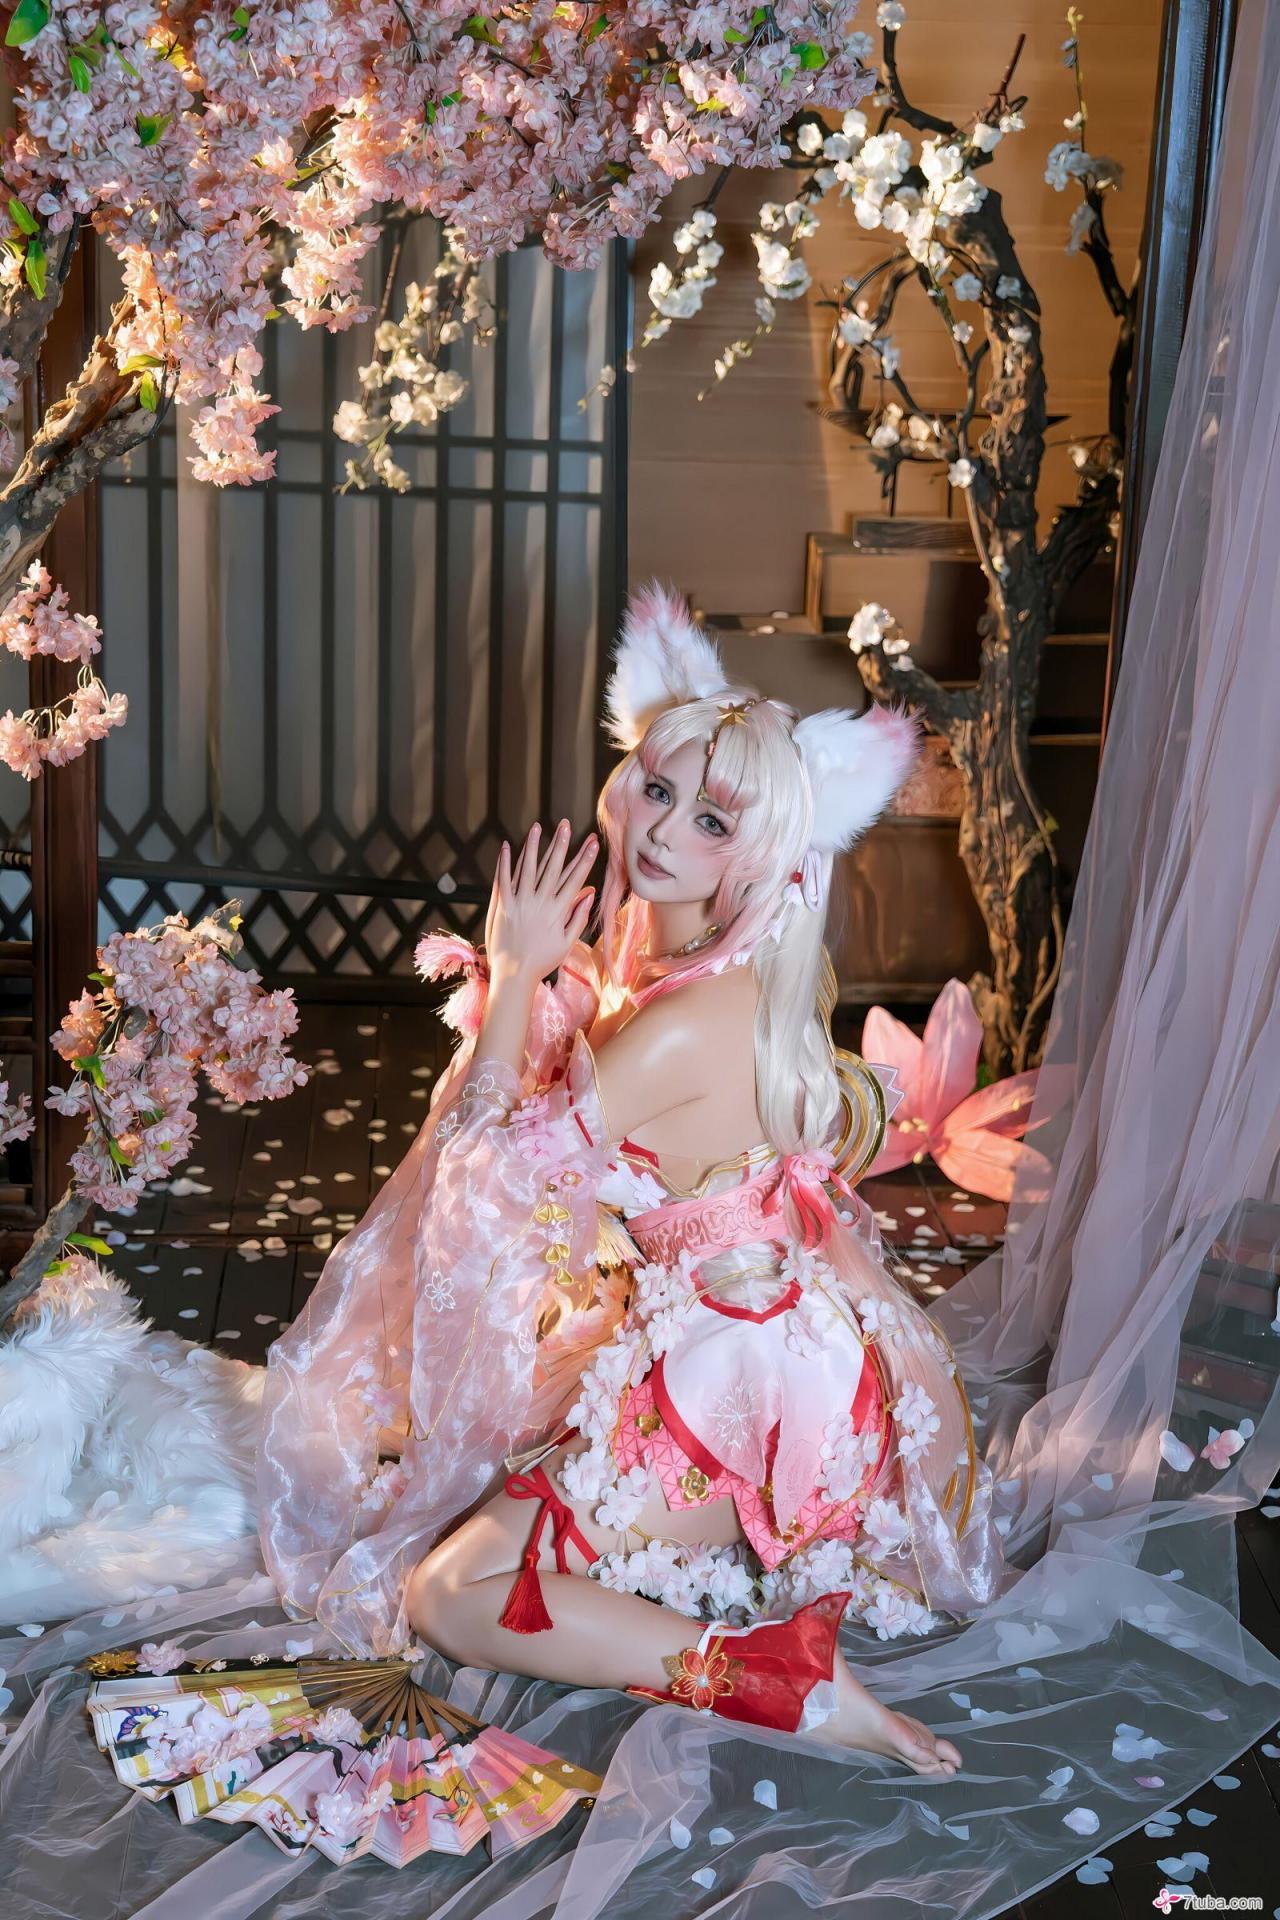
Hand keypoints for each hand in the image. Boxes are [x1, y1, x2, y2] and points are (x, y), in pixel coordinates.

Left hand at [484, 820, 597, 983]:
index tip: (593, 844)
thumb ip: (578, 917)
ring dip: (533, 846)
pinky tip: (508, 847)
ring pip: (527, 868)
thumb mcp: (567, 942)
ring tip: (538, 827)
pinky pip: (503, 879)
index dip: (585, 860)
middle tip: (567, 825)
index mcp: (557, 912)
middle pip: (552, 868)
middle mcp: (539, 903)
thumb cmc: (543, 961)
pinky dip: (505, 862)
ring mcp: (519, 903)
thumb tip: (590, 894)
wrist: (514, 975)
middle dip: (561, 845)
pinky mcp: (502, 905)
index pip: (574, 880)